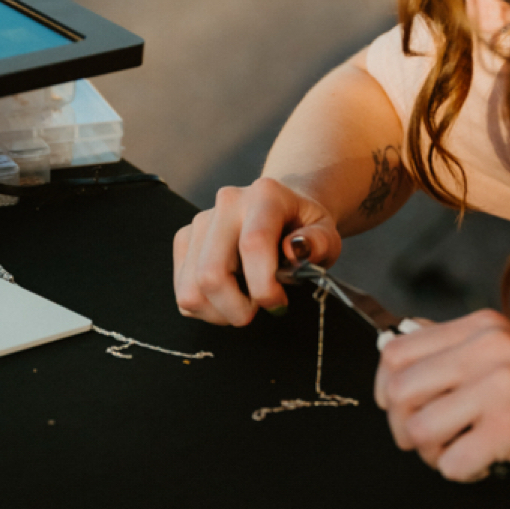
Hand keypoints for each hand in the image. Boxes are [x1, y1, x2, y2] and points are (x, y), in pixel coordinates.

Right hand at [173, 177, 340, 325]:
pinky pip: (182, 291)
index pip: (253, 244)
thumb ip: (318, 243)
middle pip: (211, 273)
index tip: (278, 305)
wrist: (284, 212)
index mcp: (266, 195)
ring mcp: (200, 221)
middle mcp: (227, 202)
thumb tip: (293, 249)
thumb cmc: (306, 228)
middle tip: (260, 310)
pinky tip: (230, 297)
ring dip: (219, 313)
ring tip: (245, 305)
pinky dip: (206, 309)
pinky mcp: (185, 239)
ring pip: (191, 289)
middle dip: (236, 309)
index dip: (264, 286)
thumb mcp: (327, 235)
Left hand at [374, 309, 509, 486]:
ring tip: (466, 454)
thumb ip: (457, 351)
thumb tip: (393, 346)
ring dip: (433, 454)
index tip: (405, 412)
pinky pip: (450, 462)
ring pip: (417, 427)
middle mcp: (488, 344)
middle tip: (435, 443)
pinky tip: (488, 466)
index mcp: (483, 325)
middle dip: (404, 428)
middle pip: (398, 389)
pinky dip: (462, 474)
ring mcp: (500, 382)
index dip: (388, 390)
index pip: (396, 349)